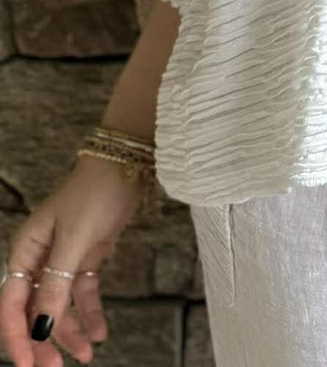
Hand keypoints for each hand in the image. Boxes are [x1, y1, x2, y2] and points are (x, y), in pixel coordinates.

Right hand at [0, 158, 145, 366]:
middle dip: (43, 341)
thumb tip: (40, 327)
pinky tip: (100, 333)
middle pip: (34, 310)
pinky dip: (90, 314)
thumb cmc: (94, 193)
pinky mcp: (87, 257)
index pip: (13, 305)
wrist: (128, 164)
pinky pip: (84, 294)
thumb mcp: (74, 240)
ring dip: (70, 332)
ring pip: (60, 306)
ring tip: (87, 356)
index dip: (17, 337)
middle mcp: (40, 258)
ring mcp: (64, 259)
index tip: (29, 365)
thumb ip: (56, 284)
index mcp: (25, 251)